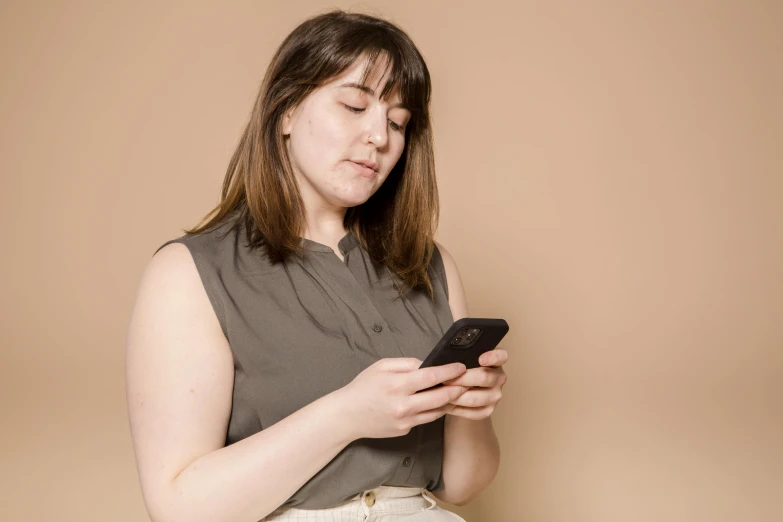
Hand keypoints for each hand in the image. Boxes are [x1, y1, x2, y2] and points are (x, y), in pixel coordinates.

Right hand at [335, 358, 469, 439]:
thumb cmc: (363, 387)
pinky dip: (435, 410)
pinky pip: (427, 418)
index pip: (431, 377)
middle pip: (441, 397)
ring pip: (437, 410)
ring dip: (450, 401)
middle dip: (457, 388)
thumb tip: (428, 364)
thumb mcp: (381, 366)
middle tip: (467, 380)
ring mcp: (405, 420)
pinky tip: (440, 402)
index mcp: (397, 385)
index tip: (461, 367)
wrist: (347, 416)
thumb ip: (406, 363)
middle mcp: (403, 405)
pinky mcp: (405, 430)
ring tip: (458, 390)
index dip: (450, 371)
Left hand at [440, 348, 507, 419]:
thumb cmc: (462, 369)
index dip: (493, 357)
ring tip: (441, 393)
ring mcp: (495, 396)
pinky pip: (472, 412)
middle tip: (445, 380)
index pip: (501, 356)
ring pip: (475, 398)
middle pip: (484, 378)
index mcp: (496, 361)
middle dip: (462, 379)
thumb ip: (461, 357)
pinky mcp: (488, 410)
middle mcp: (499, 378)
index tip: (481, 359)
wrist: (465, 390)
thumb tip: (447, 362)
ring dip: (456, 396)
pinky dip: (457, 409)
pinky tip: (445, 404)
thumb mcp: (463, 359)